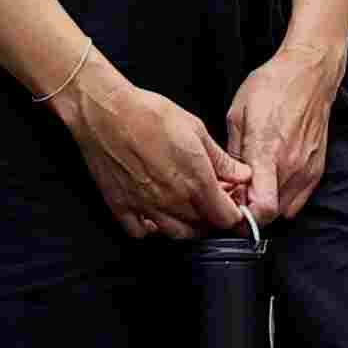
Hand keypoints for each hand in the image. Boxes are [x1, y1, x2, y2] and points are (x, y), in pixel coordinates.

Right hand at [57, 63, 245, 242]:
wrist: (106, 112)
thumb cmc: (148, 114)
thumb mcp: (195, 129)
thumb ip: (221, 159)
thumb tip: (241, 173)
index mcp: (196, 182)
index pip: (226, 218)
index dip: (233, 212)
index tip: (230, 202)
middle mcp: (173, 201)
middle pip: (202, 229)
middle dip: (211, 218)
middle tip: (208, 200)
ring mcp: (146, 208)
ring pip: (176, 235)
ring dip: (186, 227)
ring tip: (185, 208)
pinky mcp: (122, 207)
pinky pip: (140, 234)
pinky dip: (150, 230)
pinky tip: (153, 216)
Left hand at [217, 43, 339, 226]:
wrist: (309, 74)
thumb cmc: (272, 87)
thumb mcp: (237, 115)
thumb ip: (232, 154)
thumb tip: (226, 182)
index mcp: (266, 152)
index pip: (262, 208)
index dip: (243, 217)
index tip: (230, 208)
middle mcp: (290, 166)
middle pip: (270, 215)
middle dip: (250, 211)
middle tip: (237, 195)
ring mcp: (306, 169)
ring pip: (284, 211)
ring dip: (267, 206)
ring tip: (255, 187)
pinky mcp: (317, 170)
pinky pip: (298, 201)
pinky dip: (283, 199)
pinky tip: (272, 181)